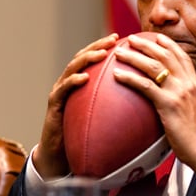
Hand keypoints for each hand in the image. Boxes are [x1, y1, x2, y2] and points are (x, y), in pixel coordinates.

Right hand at [32, 33, 118, 178]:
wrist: (60, 156)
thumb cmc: (83, 136)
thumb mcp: (101, 116)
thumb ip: (113, 104)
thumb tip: (142, 100)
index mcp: (80, 83)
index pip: (93, 59)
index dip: (106, 47)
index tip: (123, 39)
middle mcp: (68, 83)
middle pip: (82, 57)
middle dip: (97, 46)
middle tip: (113, 40)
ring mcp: (59, 92)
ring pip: (71, 69)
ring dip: (86, 59)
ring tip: (100, 54)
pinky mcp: (53, 105)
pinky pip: (63, 90)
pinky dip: (73, 82)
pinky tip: (84, 78)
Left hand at [112, 33, 195, 182]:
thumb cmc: (194, 133)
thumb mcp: (193, 107)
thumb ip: (183, 95)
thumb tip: (169, 91)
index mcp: (195, 83)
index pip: (182, 56)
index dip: (168, 44)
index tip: (155, 37)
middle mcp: (188, 83)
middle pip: (165, 56)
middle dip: (146, 45)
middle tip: (131, 39)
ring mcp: (179, 92)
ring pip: (154, 66)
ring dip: (134, 57)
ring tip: (120, 52)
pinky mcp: (168, 104)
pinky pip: (145, 86)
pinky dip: (129, 77)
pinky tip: (117, 74)